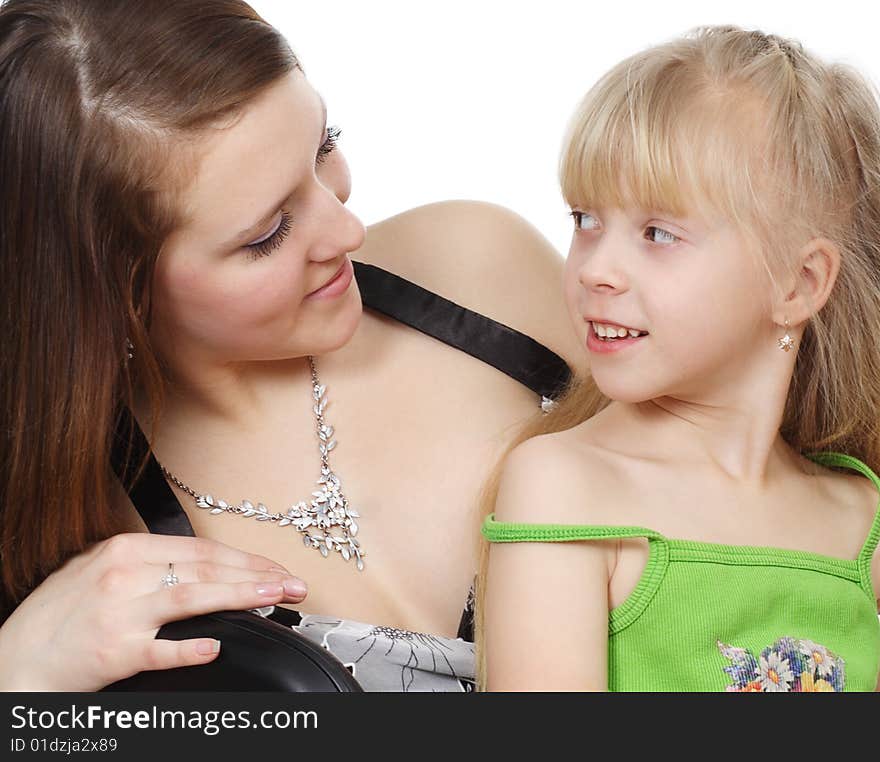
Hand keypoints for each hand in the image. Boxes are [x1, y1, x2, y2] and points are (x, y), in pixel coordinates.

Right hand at [0, 533, 307, 690]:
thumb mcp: (100, 571)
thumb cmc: (61, 616)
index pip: (200, 550)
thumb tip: (204, 567)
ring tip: (276, 597)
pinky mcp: (112, 652)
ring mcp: (119, 613)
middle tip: (293, 584)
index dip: (245, 558)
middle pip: (205, 568)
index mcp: (125, 549)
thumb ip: (148, 565)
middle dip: (256, 574)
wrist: (14, 659)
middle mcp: (124, 575)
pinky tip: (215, 647)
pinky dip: (189, 649)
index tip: (277, 568)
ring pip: (192, 598)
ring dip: (241, 595)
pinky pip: (159, 650)